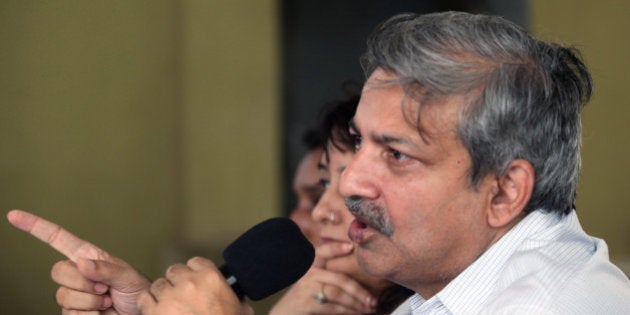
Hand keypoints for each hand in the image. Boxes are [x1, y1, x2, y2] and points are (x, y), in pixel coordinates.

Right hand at [7, 209, 149, 314]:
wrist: (137, 313)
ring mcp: (72, 294)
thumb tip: (82, 264)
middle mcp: (76, 273)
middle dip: (83, 282)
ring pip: (63, 295)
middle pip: (57, 271)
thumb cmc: (136, 291)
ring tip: (106, 300)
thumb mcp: (127, 275)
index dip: (36, 227)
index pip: (58, 239)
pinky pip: (70, 314)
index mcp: (88, 256)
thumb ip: (106, 269)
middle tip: (105, 287)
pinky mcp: (72, 312)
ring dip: (90, 301)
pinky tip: (101, 312)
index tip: (14, 215)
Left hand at [137, 257, 252, 314]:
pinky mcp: (155, 313)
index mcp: (212, 280)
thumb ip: (239, 303)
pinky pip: (145, 299)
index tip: (194, 281)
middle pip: (174, 271)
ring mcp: (171, 298)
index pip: (196, 262)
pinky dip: (149, 306)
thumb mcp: (241, 312)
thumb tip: (241, 304)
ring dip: (162, 295)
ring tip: (169, 307)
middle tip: (181, 297)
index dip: (194, 273)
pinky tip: (157, 313)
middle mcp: (190, 284)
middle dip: (176, 283)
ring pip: (158, 285)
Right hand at [270, 242, 375, 314]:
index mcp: (313, 264)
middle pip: (339, 278)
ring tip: (369, 308)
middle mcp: (309, 273)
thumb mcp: (318, 280)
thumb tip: (363, 273)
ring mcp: (307, 288)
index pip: (324, 252)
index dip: (336, 248)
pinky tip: (358, 313)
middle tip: (373, 299)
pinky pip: (332, 307)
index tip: (351, 246)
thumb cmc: (308, 296)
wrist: (286, 313)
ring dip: (356, 303)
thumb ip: (334, 274)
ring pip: (337, 294)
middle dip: (359, 290)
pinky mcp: (306, 303)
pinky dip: (348, 311)